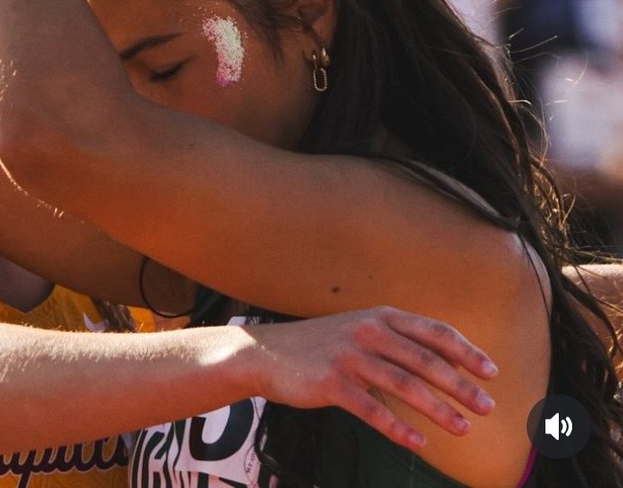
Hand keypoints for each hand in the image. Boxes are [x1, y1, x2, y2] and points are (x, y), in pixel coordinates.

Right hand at [253, 306, 495, 451]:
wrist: (268, 353)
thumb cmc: (322, 346)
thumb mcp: (361, 330)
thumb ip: (397, 341)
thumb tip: (444, 363)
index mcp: (381, 316)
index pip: (433, 331)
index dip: (465, 351)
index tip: (491, 372)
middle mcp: (368, 331)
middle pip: (425, 360)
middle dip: (460, 385)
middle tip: (486, 407)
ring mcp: (349, 356)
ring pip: (403, 384)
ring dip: (437, 409)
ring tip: (462, 429)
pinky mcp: (331, 382)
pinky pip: (371, 408)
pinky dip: (397, 428)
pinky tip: (417, 443)